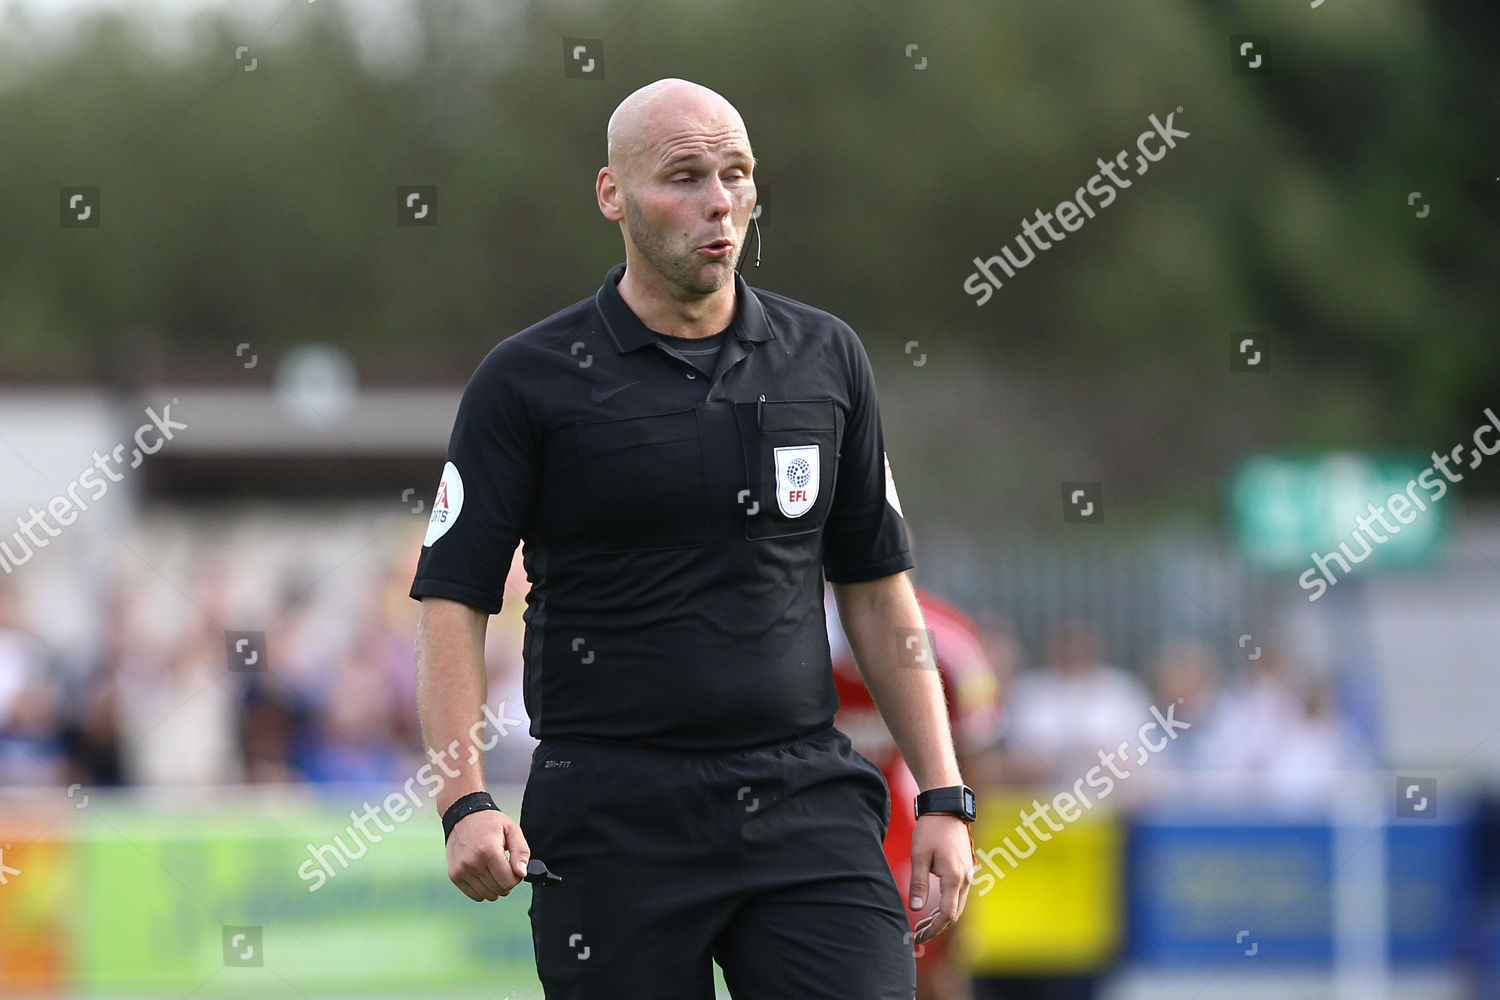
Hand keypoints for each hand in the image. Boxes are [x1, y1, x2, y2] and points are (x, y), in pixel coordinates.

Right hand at [446, 808, 530, 901]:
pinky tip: (484, 874)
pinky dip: (483, 889)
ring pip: (487, 896)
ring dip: (495, 886)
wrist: (463, 816)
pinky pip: (475, 895)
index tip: (513, 866)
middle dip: (506, 881)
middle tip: (504, 866)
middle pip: (499, 890)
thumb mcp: (512, 830)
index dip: (516, 877)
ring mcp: (461, 870)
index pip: (508, 882)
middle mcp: (473, 863)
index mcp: (489, 851)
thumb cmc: (490, 823)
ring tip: (493, 869)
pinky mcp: (454, 875)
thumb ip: (521, 852)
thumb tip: (521, 873)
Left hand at [907, 813, 974, 943]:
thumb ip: (918, 883)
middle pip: (954, 914)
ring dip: (941, 918)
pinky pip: (958, 895)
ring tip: (921, 925)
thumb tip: (916, 909)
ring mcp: (967, 874)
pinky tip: (932, 907)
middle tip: (917, 934)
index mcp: (954, 878)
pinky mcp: (964, 869)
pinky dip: (946, 905)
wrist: (946, 808)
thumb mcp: (919, 856)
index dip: (933, 929)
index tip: (919, 936)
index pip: (947, 914)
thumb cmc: (931, 830)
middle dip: (936, 927)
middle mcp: (965, 879)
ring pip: (957, 905)